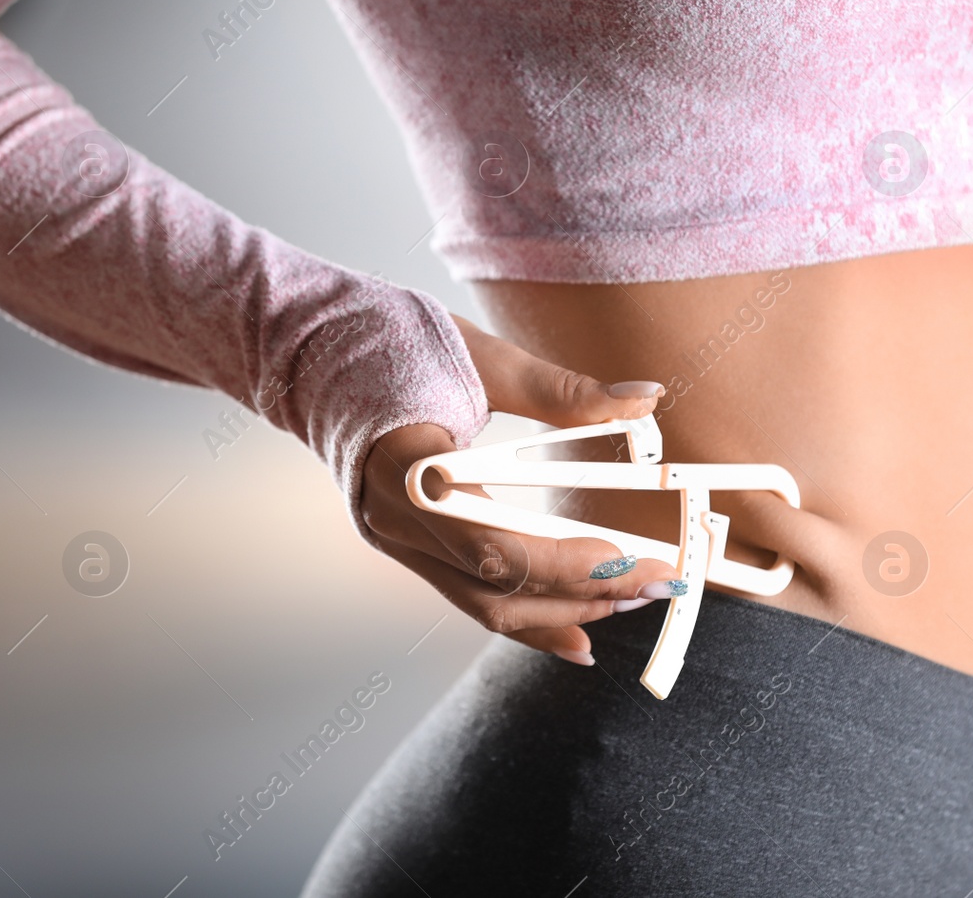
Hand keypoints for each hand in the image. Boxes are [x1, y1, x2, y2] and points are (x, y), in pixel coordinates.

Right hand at [358, 316, 678, 665]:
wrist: (314, 349)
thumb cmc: (394, 341)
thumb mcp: (486, 358)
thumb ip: (567, 389)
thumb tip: (645, 397)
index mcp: (407, 468)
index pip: (494, 544)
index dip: (568, 564)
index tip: (634, 559)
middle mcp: (395, 520)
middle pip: (496, 588)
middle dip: (583, 594)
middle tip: (658, 584)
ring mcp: (396, 540)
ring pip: (483, 605)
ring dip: (561, 611)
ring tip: (629, 600)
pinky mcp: (407, 544)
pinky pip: (469, 595)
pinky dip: (527, 613)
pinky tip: (577, 631)